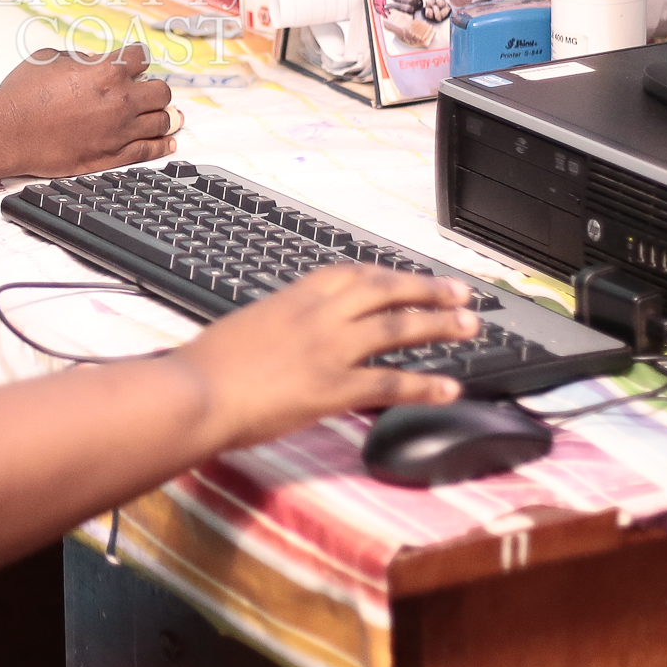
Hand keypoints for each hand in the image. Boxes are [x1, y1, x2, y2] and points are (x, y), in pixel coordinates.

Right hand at [0, 44, 176, 177]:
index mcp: (107, 71)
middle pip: (161, 91)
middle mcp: (120, 100)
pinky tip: (167, 141)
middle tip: (147, 91)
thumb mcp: (50, 58)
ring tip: (160, 115)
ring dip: (162, 115)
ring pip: (162, 121)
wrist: (7, 132)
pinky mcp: (112, 156)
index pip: (142, 57)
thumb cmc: (22, 94)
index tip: (136, 63)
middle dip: (155, 88)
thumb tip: (93, 61)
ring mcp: (119, 131)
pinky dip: (161, 144)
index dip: (138, 58)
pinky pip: (149, 150)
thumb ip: (80, 57)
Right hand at [174, 265, 474, 447]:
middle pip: (387, 292)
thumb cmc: (206, 367)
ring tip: (471, 327)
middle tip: (461, 293)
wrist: (195, 392)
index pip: (354, 275)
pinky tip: (451, 389)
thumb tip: (288, 335)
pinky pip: (391, 383)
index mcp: (295, 297)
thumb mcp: (245, 327)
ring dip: (440, 325)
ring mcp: (331, 349)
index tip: (407, 277)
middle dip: (428, 290)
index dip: (388, 275)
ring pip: (399, 328)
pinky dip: (426, 385)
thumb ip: (277, 326)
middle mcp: (320, 315)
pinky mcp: (335, 387)